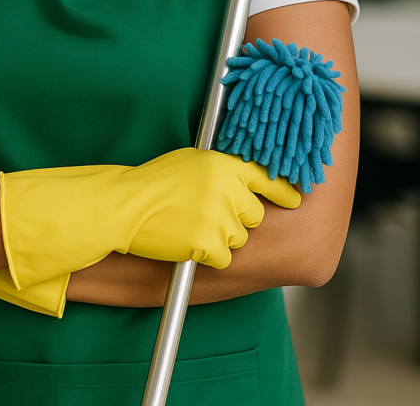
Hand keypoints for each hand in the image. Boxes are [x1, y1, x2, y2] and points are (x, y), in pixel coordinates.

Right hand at [0, 148, 299, 289]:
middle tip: (207, 213)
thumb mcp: (192, 161)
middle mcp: (227, 187)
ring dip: (221, 237)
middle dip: (238, 219)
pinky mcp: (208, 243)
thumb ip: (223, 168)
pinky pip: (225, 257)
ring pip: (240, 238)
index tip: (295, 200)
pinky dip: (209, 255)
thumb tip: (254, 176)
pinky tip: (187, 240)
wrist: (124, 206)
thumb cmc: (154, 182)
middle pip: (255, 214)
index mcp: (224, 163)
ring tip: (191, 224)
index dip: (285, 191)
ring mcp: (218, 216)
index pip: (270, 177)